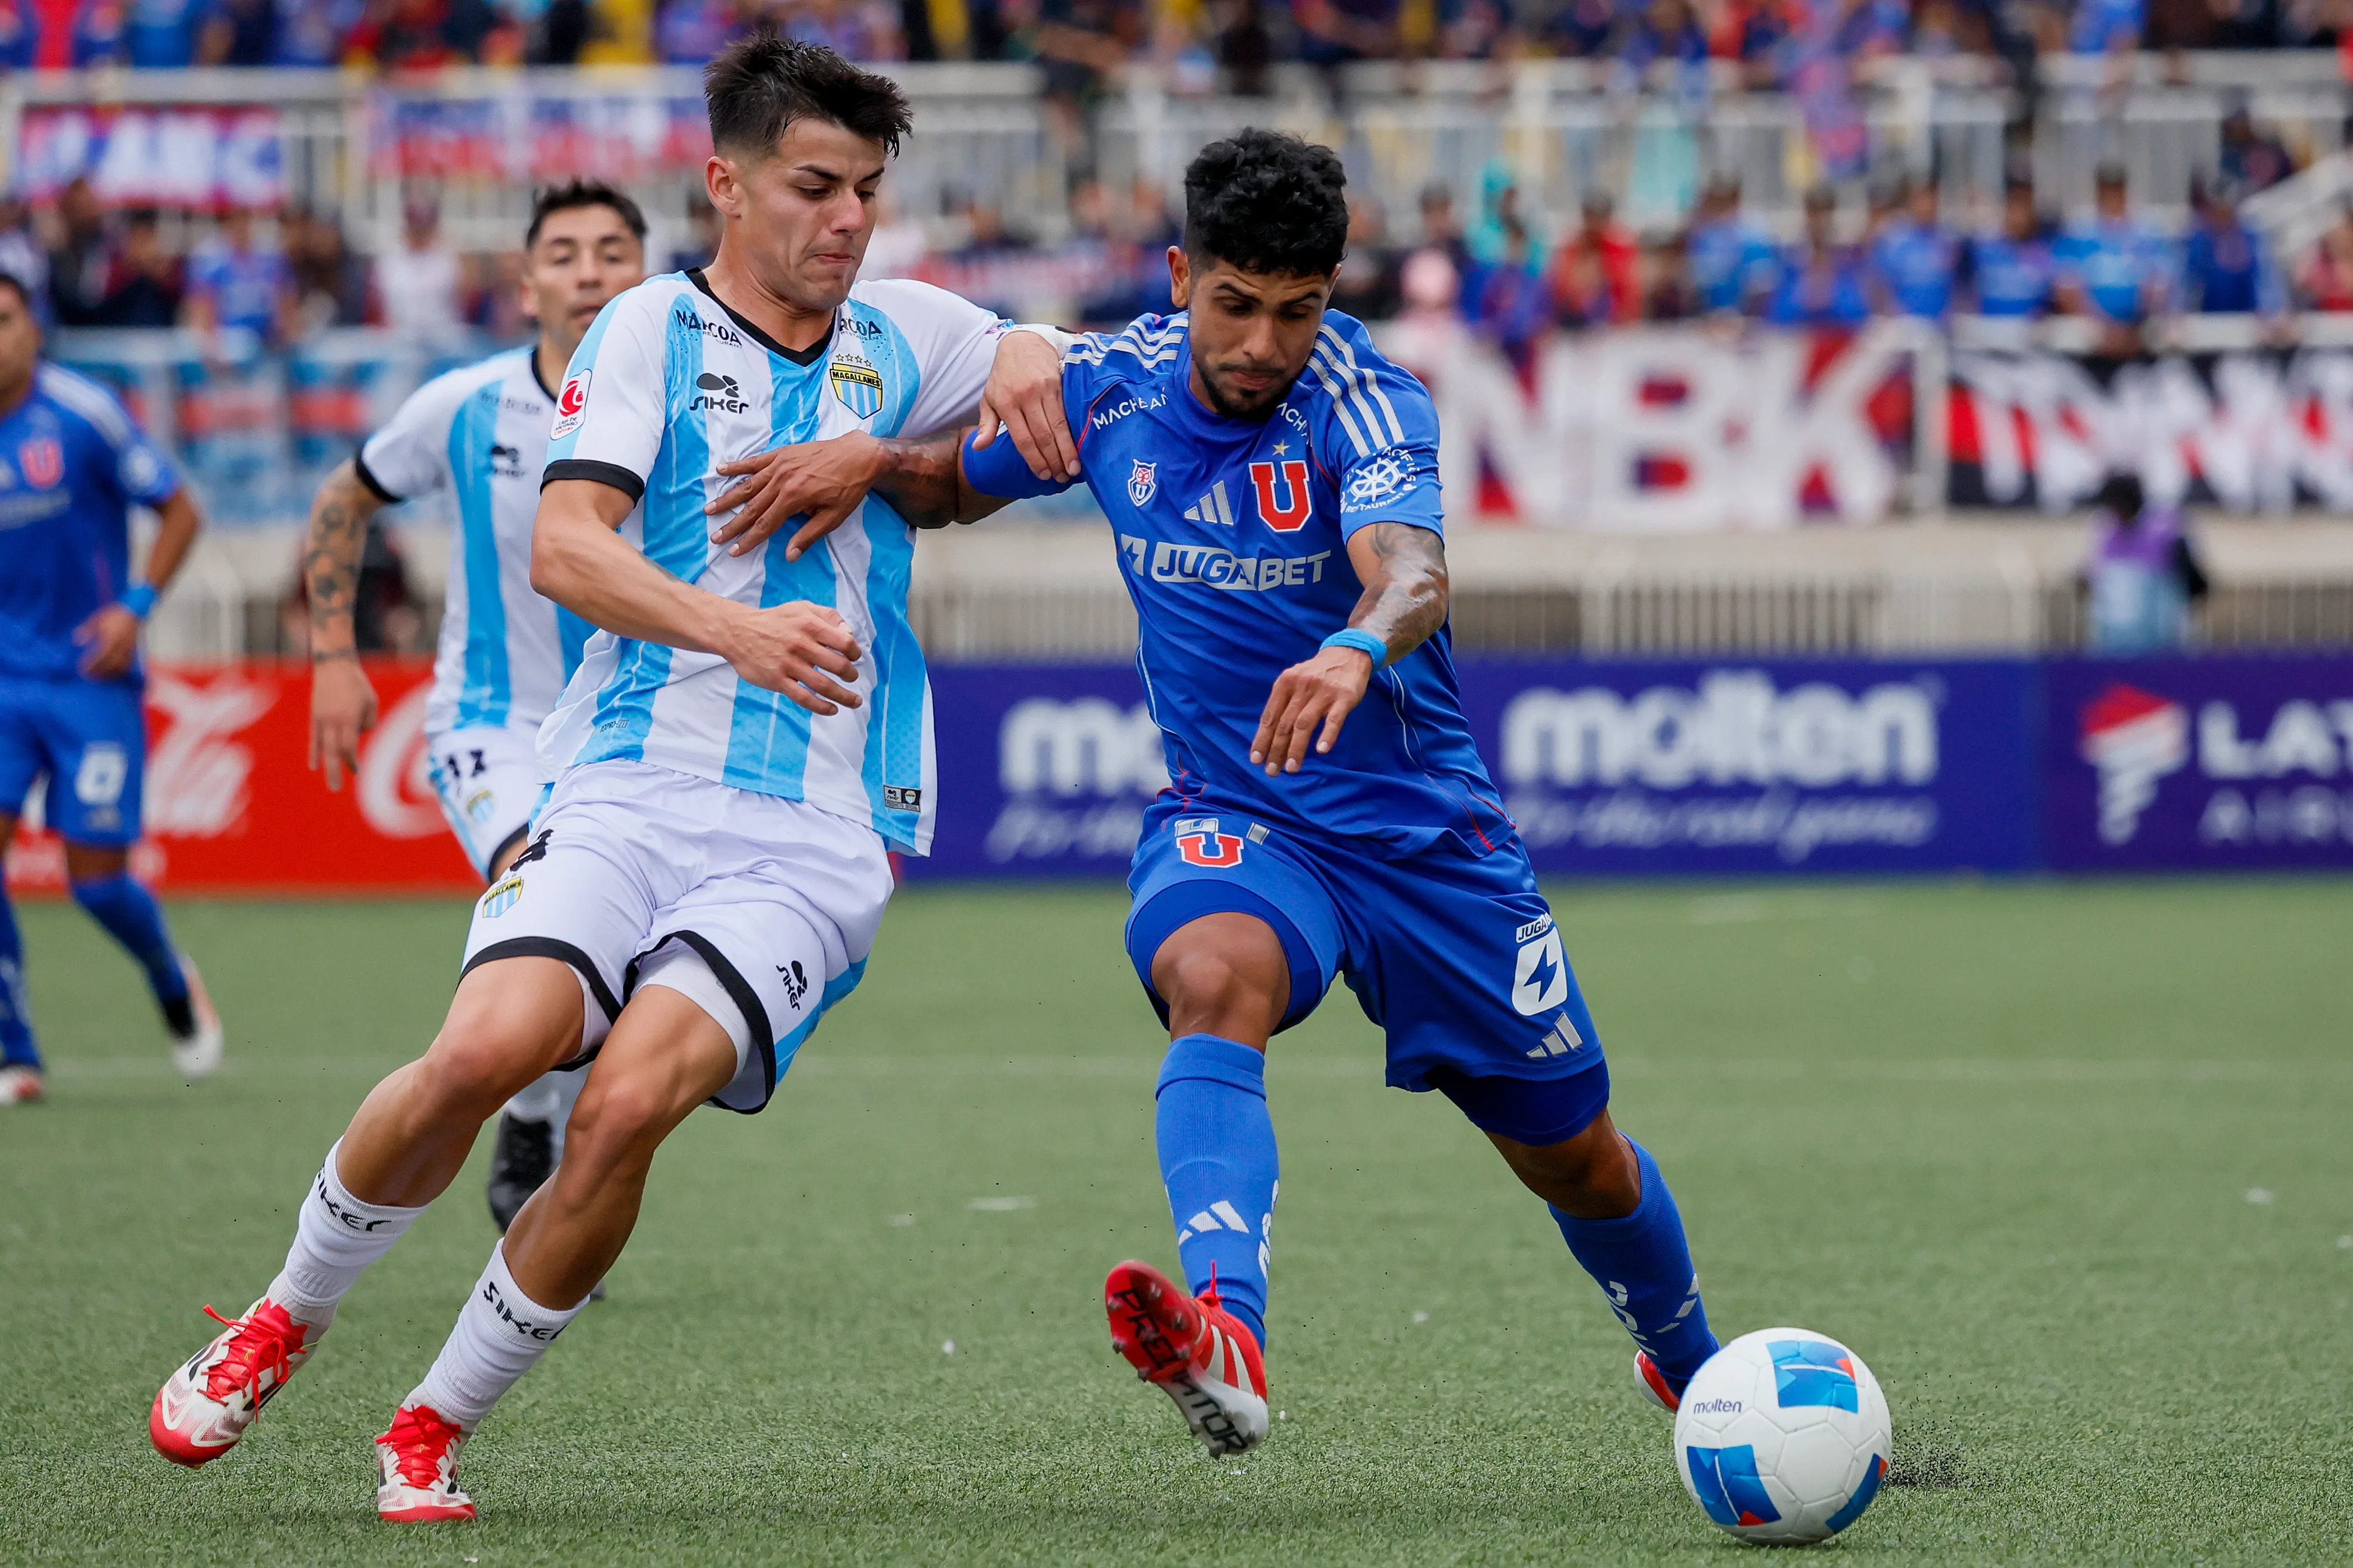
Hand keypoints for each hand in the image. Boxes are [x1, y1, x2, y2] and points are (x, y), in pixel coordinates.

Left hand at [73, 603, 141, 679]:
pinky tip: (113, 674)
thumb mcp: (97, 618)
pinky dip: (120, 672)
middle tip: (89, 676)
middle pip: (110, 665)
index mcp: (110, 638)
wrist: (133, 610)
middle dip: (99, 673)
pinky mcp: (133, 651)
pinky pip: (127, 665)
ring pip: (120, 668)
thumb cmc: (113, 614)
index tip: (82, 669)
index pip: (99, 656)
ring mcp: (128, 649)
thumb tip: (77, 642)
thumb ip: (87, 630)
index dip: (91, 665)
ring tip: (100, 678)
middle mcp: (120, 646)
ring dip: (110, 675)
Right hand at [309, 653, 379, 790]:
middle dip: (336, 771)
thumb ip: (368, 722)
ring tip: (330, 783)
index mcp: (348, 718)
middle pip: (334, 751)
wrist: (334, 666)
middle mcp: (333, 721)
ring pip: (323, 748)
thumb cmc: (357, 684)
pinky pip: (314, 738)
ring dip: (326, 766)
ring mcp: (321, 719)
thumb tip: (359, 737)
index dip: (352, 761)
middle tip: (335, 789)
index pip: (349, 746)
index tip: (356, 770)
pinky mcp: (314, 716)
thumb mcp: (371, 702)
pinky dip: (314, 752)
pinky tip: (314, 765)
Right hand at [704, 433, 883, 562]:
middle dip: (732, 524)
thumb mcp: (833, 518)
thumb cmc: (849, 489)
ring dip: (727, 498)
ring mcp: (779, 465)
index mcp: (794, 498)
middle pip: (751, 507)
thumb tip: (789, 556)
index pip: (765, 525)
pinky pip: (754, 461)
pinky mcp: (781, 453)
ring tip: (709, 509)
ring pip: (747, 484)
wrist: (859, 456)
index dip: (748, 540)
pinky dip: (737, 466)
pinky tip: (720, 470)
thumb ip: (808, 536)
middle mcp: (782, 480)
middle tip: (714, 537)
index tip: (733, 551)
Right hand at [717, 601, 864, 714]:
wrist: (738, 631)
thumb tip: (849, 633)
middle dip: (851, 675)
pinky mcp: (777, 680)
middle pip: (838, 666)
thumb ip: (828, 616)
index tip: (854, 657)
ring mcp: (788, 665)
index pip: (844, 642)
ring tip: (854, 701)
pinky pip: (803, 698)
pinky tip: (832, 709)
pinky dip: (821, 707)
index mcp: (810, 625)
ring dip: (844, 696)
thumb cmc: (775, 620)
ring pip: (823, 685)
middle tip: (852, 677)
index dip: (855, 652)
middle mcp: (801, 645)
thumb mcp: (802, 608)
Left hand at [973, 328, 1077, 480]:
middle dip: (1054, 459)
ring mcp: (1044, 389)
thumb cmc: (1004, 376)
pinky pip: (1068, 412)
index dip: (1034, 459)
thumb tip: (978, 448)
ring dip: (1067, 450)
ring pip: (1058, 425)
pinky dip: (1073, 431)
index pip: (1023, 438)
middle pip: (1043, 435)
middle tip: (1062, 477)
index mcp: (1006, 403)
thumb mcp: (989, 398)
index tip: (1044, 475)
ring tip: (1074, 469)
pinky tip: (1080, 446)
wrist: (1023, 342)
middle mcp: (1025, 397)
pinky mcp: (1059, 383)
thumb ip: (986, 424)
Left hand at [1250, 645, 1374, 775]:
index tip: (1255, 760)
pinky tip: (1321, 750)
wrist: (1347, 653)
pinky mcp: (1344, 697)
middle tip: (1272, 771)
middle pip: (1285, 724)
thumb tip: (1267, 734)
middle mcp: (1301, 687)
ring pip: (1305, 724)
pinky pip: (1334, 719)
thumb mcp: (1294, 679)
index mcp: (1284, 683)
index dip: (1262, 739)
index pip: (1270, 716)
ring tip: (1291, 768)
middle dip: (1276, 750)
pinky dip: (1327, 735)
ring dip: (1296, 748)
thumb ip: (1282, 702)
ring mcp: (1323, 692)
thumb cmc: (1316, 673)